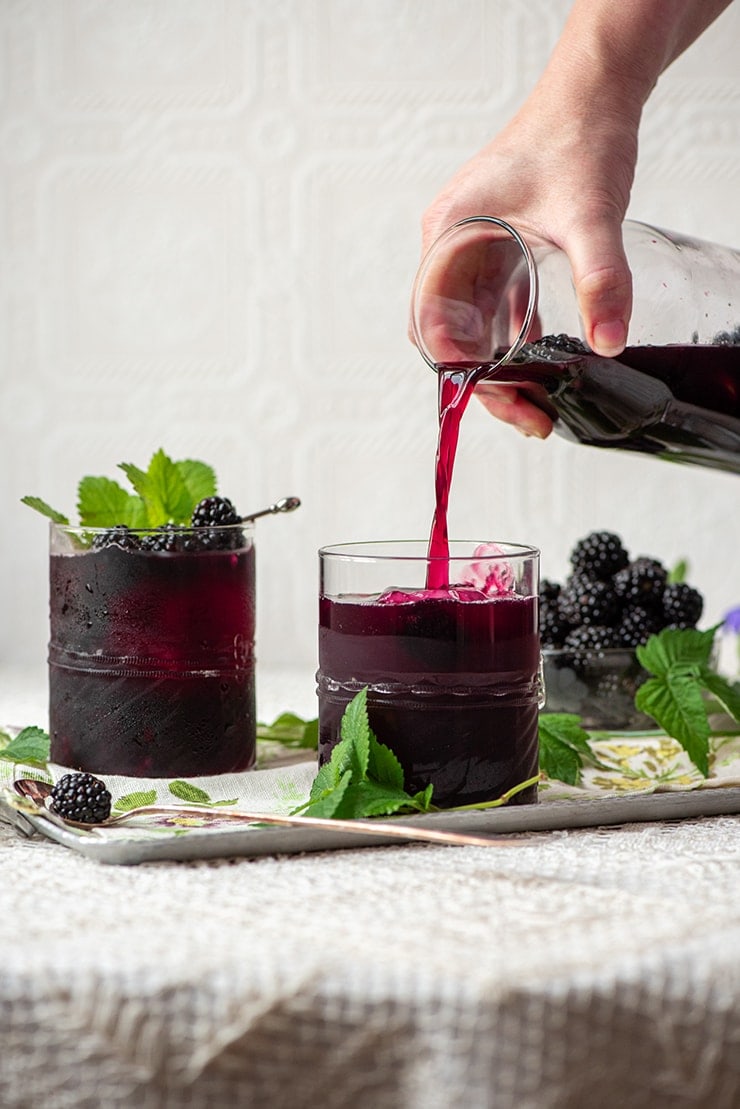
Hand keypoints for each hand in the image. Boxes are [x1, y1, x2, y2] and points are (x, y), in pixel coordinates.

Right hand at [416, 48, 640, 436]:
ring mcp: (475, 253)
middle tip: (527, 417)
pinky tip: (543, 368)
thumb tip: (609, 339)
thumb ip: (601, 277)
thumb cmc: (576, 135)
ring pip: (473, 331)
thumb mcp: (590, 213)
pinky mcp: (502, 255)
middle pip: (450, 336)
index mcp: (448, 236)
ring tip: (536, 409)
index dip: (453, 365)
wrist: (595, 95)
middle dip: (483, 384)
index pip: (429, 320)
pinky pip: (498, 314)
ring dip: (500, 372)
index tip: (487, 393)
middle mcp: (453, 248)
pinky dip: (516, 345)